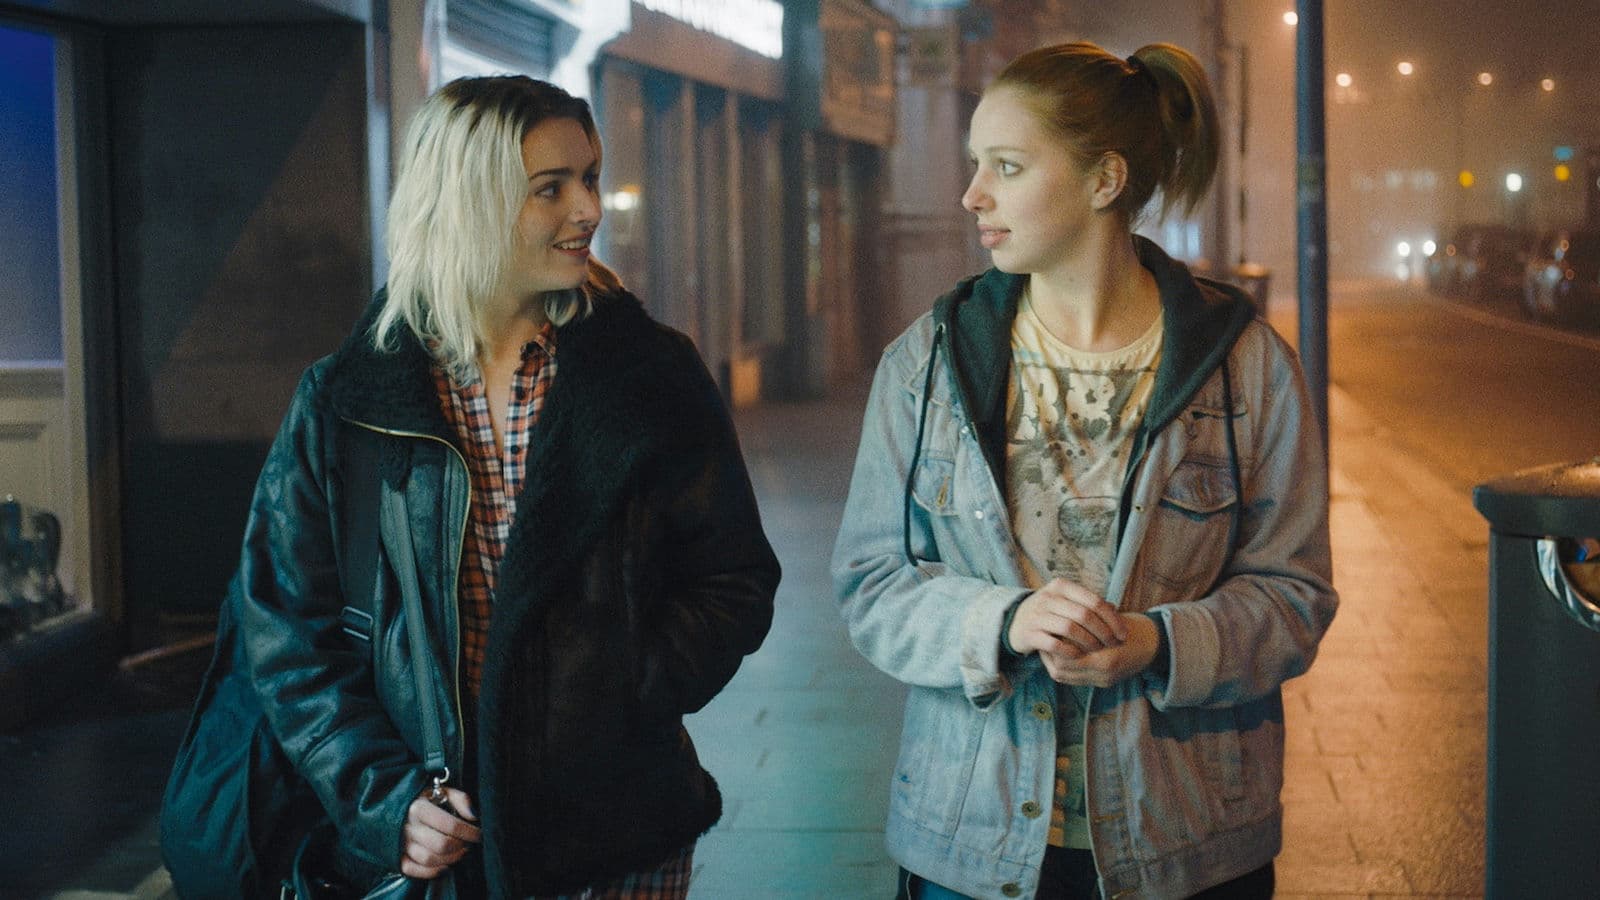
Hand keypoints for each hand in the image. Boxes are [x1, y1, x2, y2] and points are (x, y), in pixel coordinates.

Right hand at [400, 786, 480, 878]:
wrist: (398, 809)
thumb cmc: (427, 801)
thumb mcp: (443, 792)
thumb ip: (461, 800)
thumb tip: (473, 816)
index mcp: (419, 808)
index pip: (450, 825)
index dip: (469, 832)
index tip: (479, 834)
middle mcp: (408, 827)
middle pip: (441, 845)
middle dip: (461, 847)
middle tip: (469, 844)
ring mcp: (401, 844)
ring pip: (429, 859)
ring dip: (450, 859)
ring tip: (460, 852)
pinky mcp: (397, 858)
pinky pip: (414, 870)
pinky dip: (432, 871)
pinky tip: (445, 864)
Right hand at [1007, 578, 1127, 658]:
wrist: (1016, 621)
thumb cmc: (1050, 612)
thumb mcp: (1066, 601)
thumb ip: (1088, 604)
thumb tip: (1116, 610)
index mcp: (1062, 586)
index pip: (1094, 601)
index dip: (1112, 619)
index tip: (1123, 634)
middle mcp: (1048, 597)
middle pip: (1084, 614)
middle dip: (1103, 632)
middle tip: (1113, 645)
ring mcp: (1037, 615)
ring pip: (1070, 628)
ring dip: (1088, 642)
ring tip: (1098, 651)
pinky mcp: (1030, 633)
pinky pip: (1054, 644)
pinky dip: (1070, 651)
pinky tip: (1079, 657)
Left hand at [1039, 613, 1159, 687]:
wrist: (1156, 645)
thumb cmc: (1133, 627)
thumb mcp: (1111, 621)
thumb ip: (1089, 622)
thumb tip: (1061, 616)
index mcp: (1106, 661)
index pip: (1066, 657)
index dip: (1054, 642)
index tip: (1049, 628)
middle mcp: (1102, 676)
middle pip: (1061, 670)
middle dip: (1050, 653)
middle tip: (1044, 636)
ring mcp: (1102, 681)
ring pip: (1064, 676)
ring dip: (1053, 661)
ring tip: (1049, 644)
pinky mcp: (1103, 683)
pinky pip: (1074, 679)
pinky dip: (1064, 667)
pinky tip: (1060, 654)